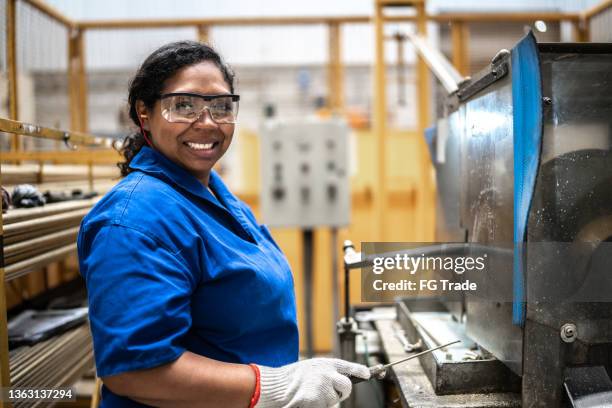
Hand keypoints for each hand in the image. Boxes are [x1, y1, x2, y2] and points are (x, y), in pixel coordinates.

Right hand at [255, 358, 369, 407]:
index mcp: (326, 363)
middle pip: (347, 387)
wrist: (276, 385)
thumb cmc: (292, 377)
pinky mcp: (317, 400)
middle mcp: (328, 374)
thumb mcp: (312, 367)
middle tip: (332, 392)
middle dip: (343, 391)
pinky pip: (324, 406)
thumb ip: (327, 371)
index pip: (349, 367)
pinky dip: (318, 405)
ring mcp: (323, 387)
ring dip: (325, 400)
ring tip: (310, 393)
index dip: (360, 370)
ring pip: (333, 400)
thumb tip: (342, 379)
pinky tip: (307, 400)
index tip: (367, 374)